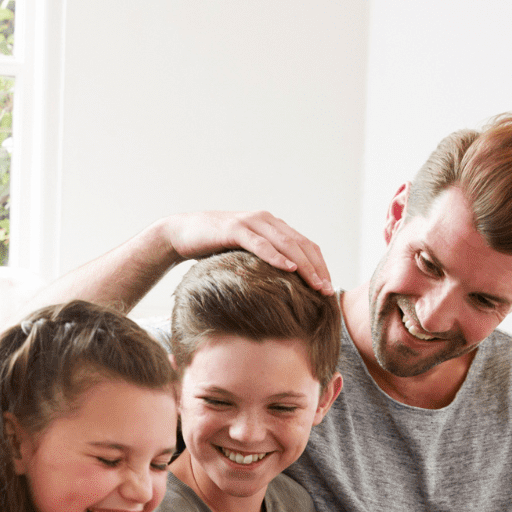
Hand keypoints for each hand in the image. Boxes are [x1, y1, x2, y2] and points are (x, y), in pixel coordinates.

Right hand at [160, 210, 333, 294]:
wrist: (183, 233)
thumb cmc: (214, 248)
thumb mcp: (245, 255)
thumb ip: (263, 262)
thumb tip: (283, 287)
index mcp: (273, 226)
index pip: (305, 245)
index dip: (319, 265)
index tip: (328, 288)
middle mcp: (266, 220)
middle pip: (301, 244)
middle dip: (317, 268)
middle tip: (327, 291)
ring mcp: (251, 222)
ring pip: (286, 243)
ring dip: (303, 265)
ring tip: (315, 284)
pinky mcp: (235, 229)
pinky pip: (261, 244)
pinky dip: (276, 256)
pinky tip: (288, 268)